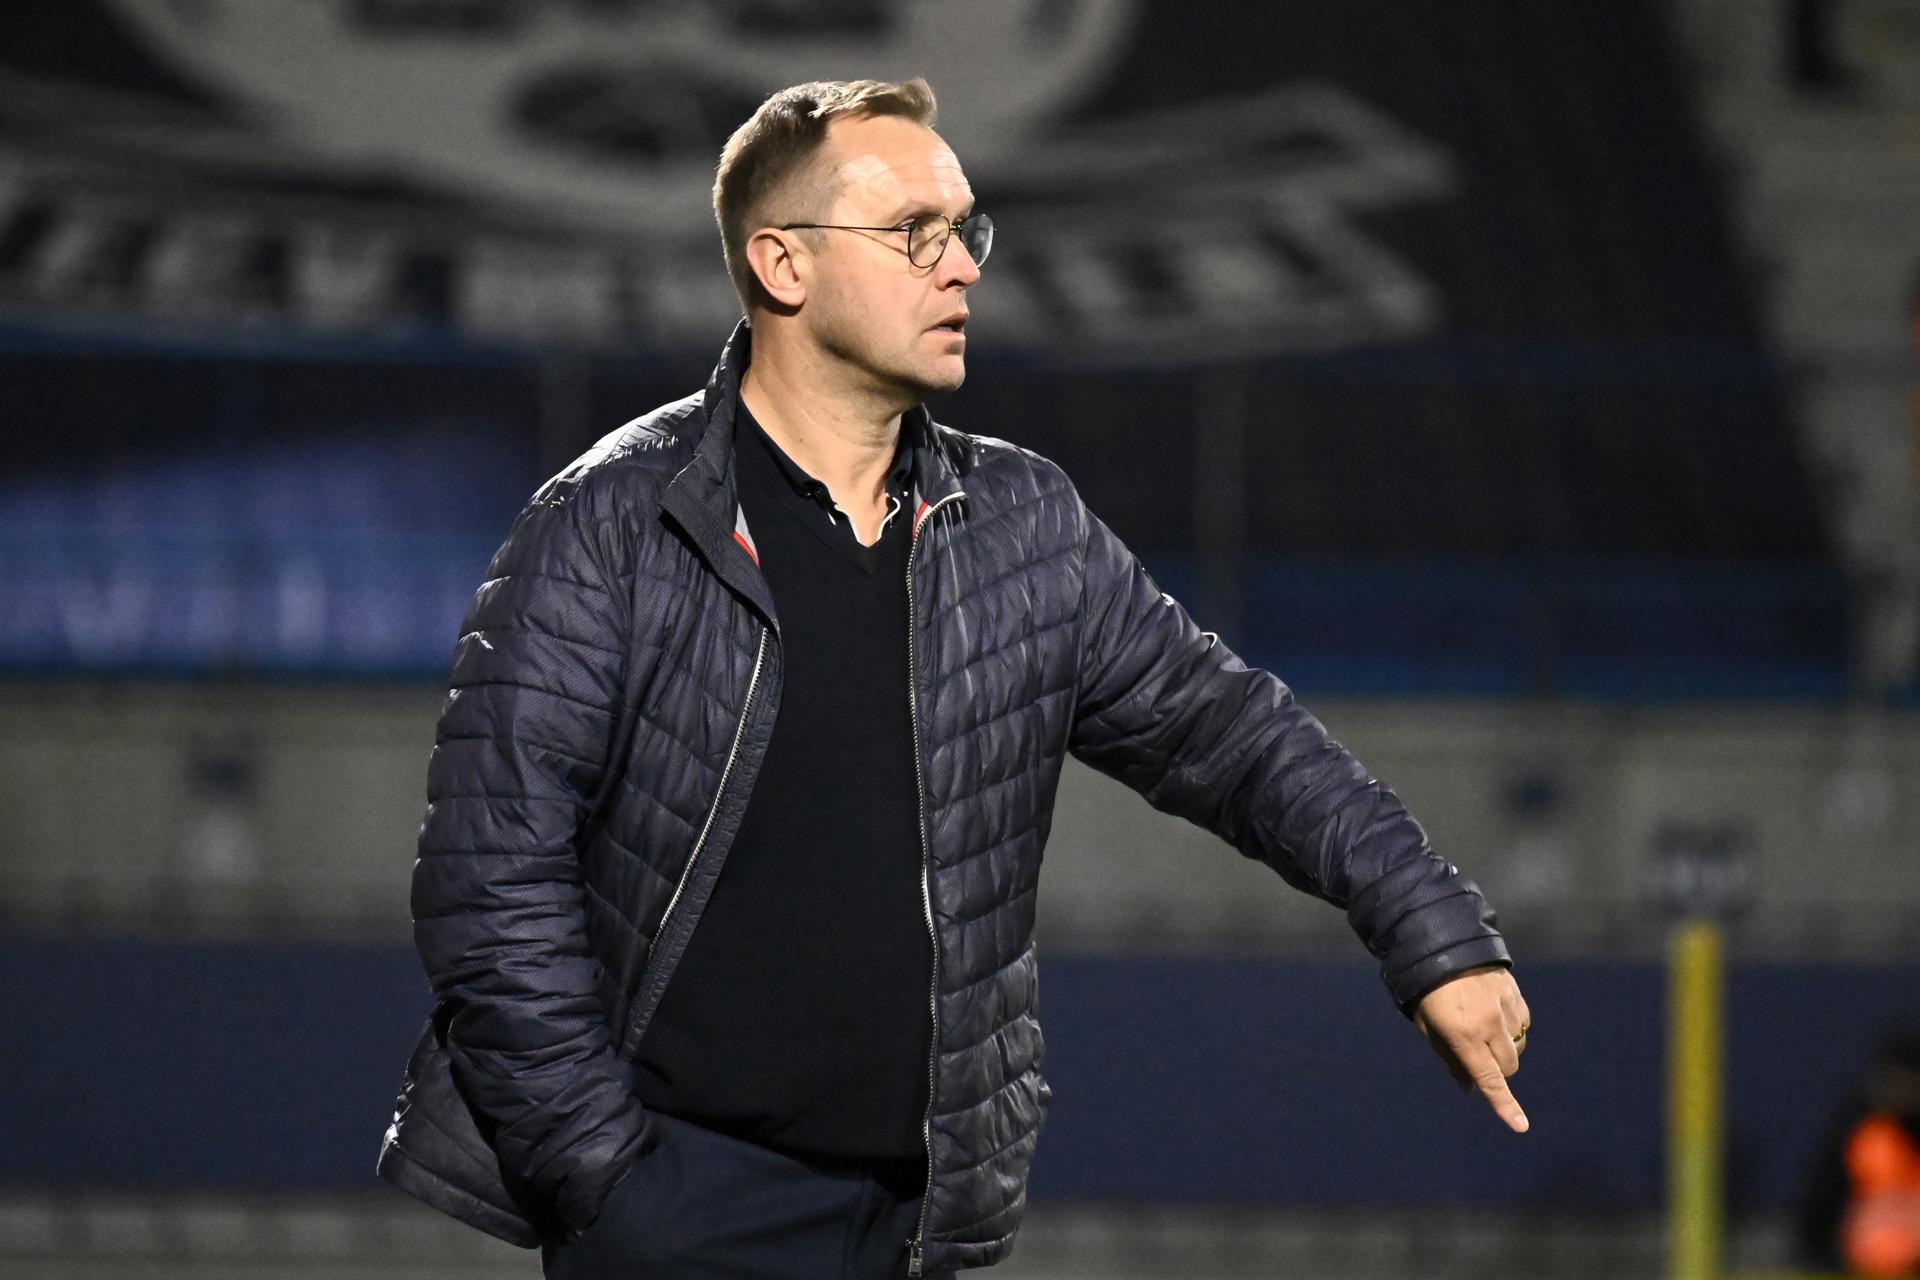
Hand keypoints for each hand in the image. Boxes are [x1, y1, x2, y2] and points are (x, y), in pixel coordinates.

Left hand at [1411, 964, 1531, 1132]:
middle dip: (1497, 1070)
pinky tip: (1494, 1013)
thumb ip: (1449, 1059)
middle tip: (1477, 1056)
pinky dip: (1513, 1027)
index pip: (1488, 1079)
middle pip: (1508, 1066)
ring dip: (1505, 1048)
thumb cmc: (1426, 991)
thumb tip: (1470, 1089)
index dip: (1504, 1105)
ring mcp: (1505, 1007)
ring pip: (1518, 1045)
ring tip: (1481, 1028)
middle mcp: (1488, 1024)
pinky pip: (1523, 1023)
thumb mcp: (1427, 1027)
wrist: (1441, 944)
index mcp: (1463, 1035)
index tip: (1520, 1126)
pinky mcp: (1514, 993)